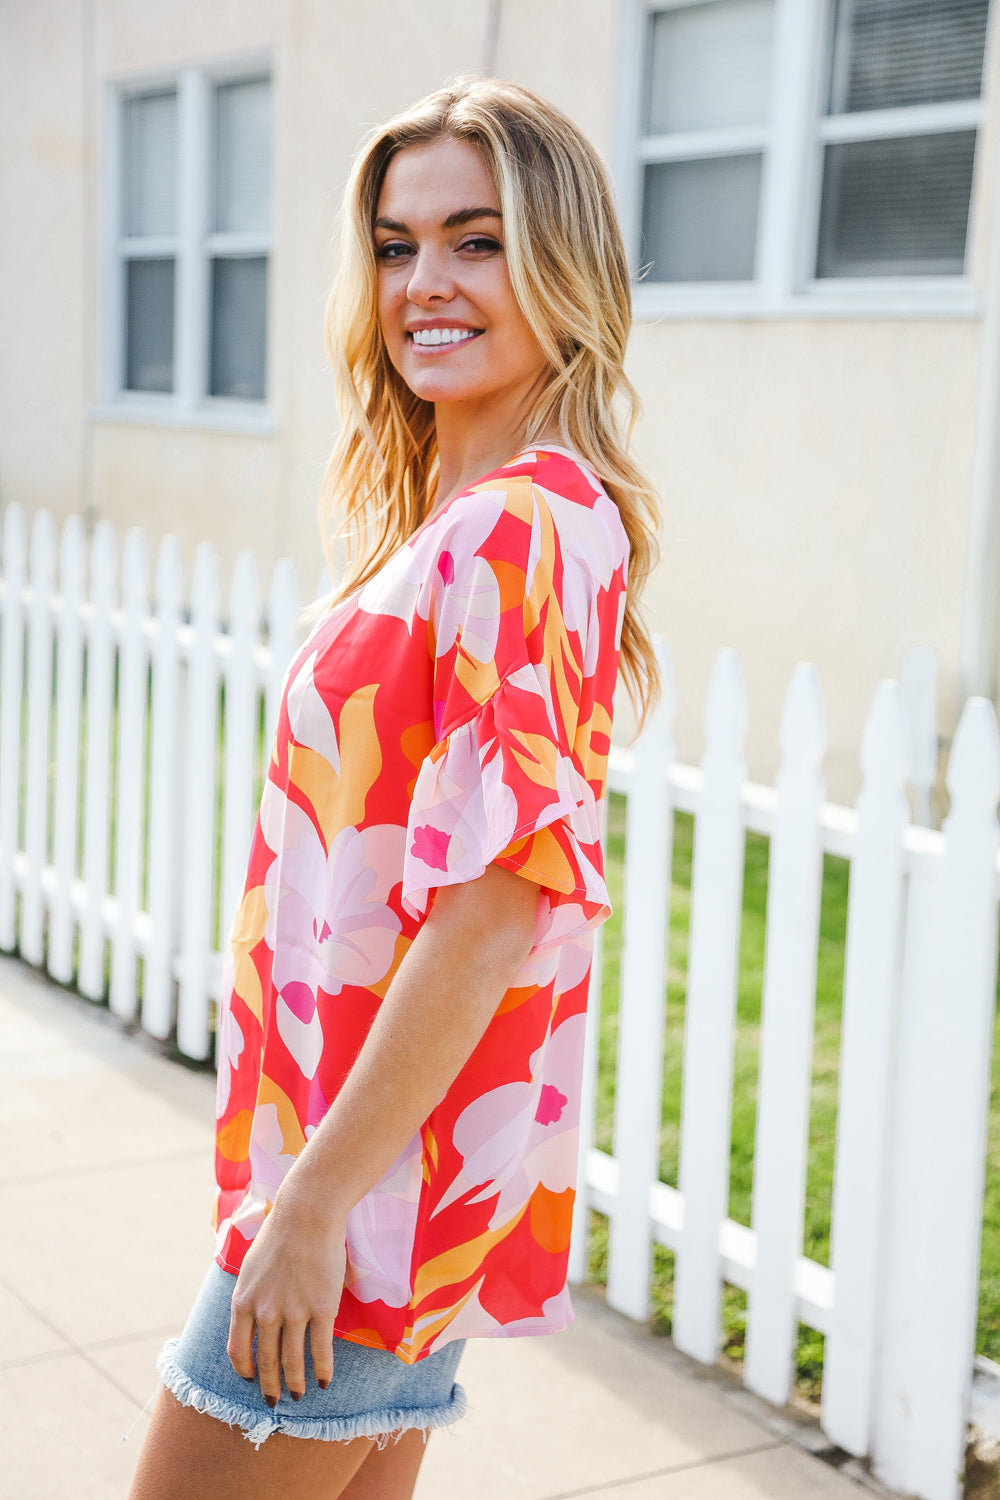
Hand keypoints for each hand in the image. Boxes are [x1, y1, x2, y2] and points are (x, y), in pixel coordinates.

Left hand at [226, 1183, 346, 1405]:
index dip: (245, 1370)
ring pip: (292, 1361)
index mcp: (243, 1302)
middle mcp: (265, 1313)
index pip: (238, 1350)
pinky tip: (325, 1380)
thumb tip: (254, 1316)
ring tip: (299, 1395)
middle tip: (274, 1400)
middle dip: (269, 1386)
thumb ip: (251, 1295)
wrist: (307, 1214)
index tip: (251, 1379)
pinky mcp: (321, 1309)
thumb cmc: (280, 1234)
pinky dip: (322, 1369)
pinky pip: (320, 1349)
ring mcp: (294, 1312)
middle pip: (266, 1361)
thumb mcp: (251, 1267)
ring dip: (295, 1383)